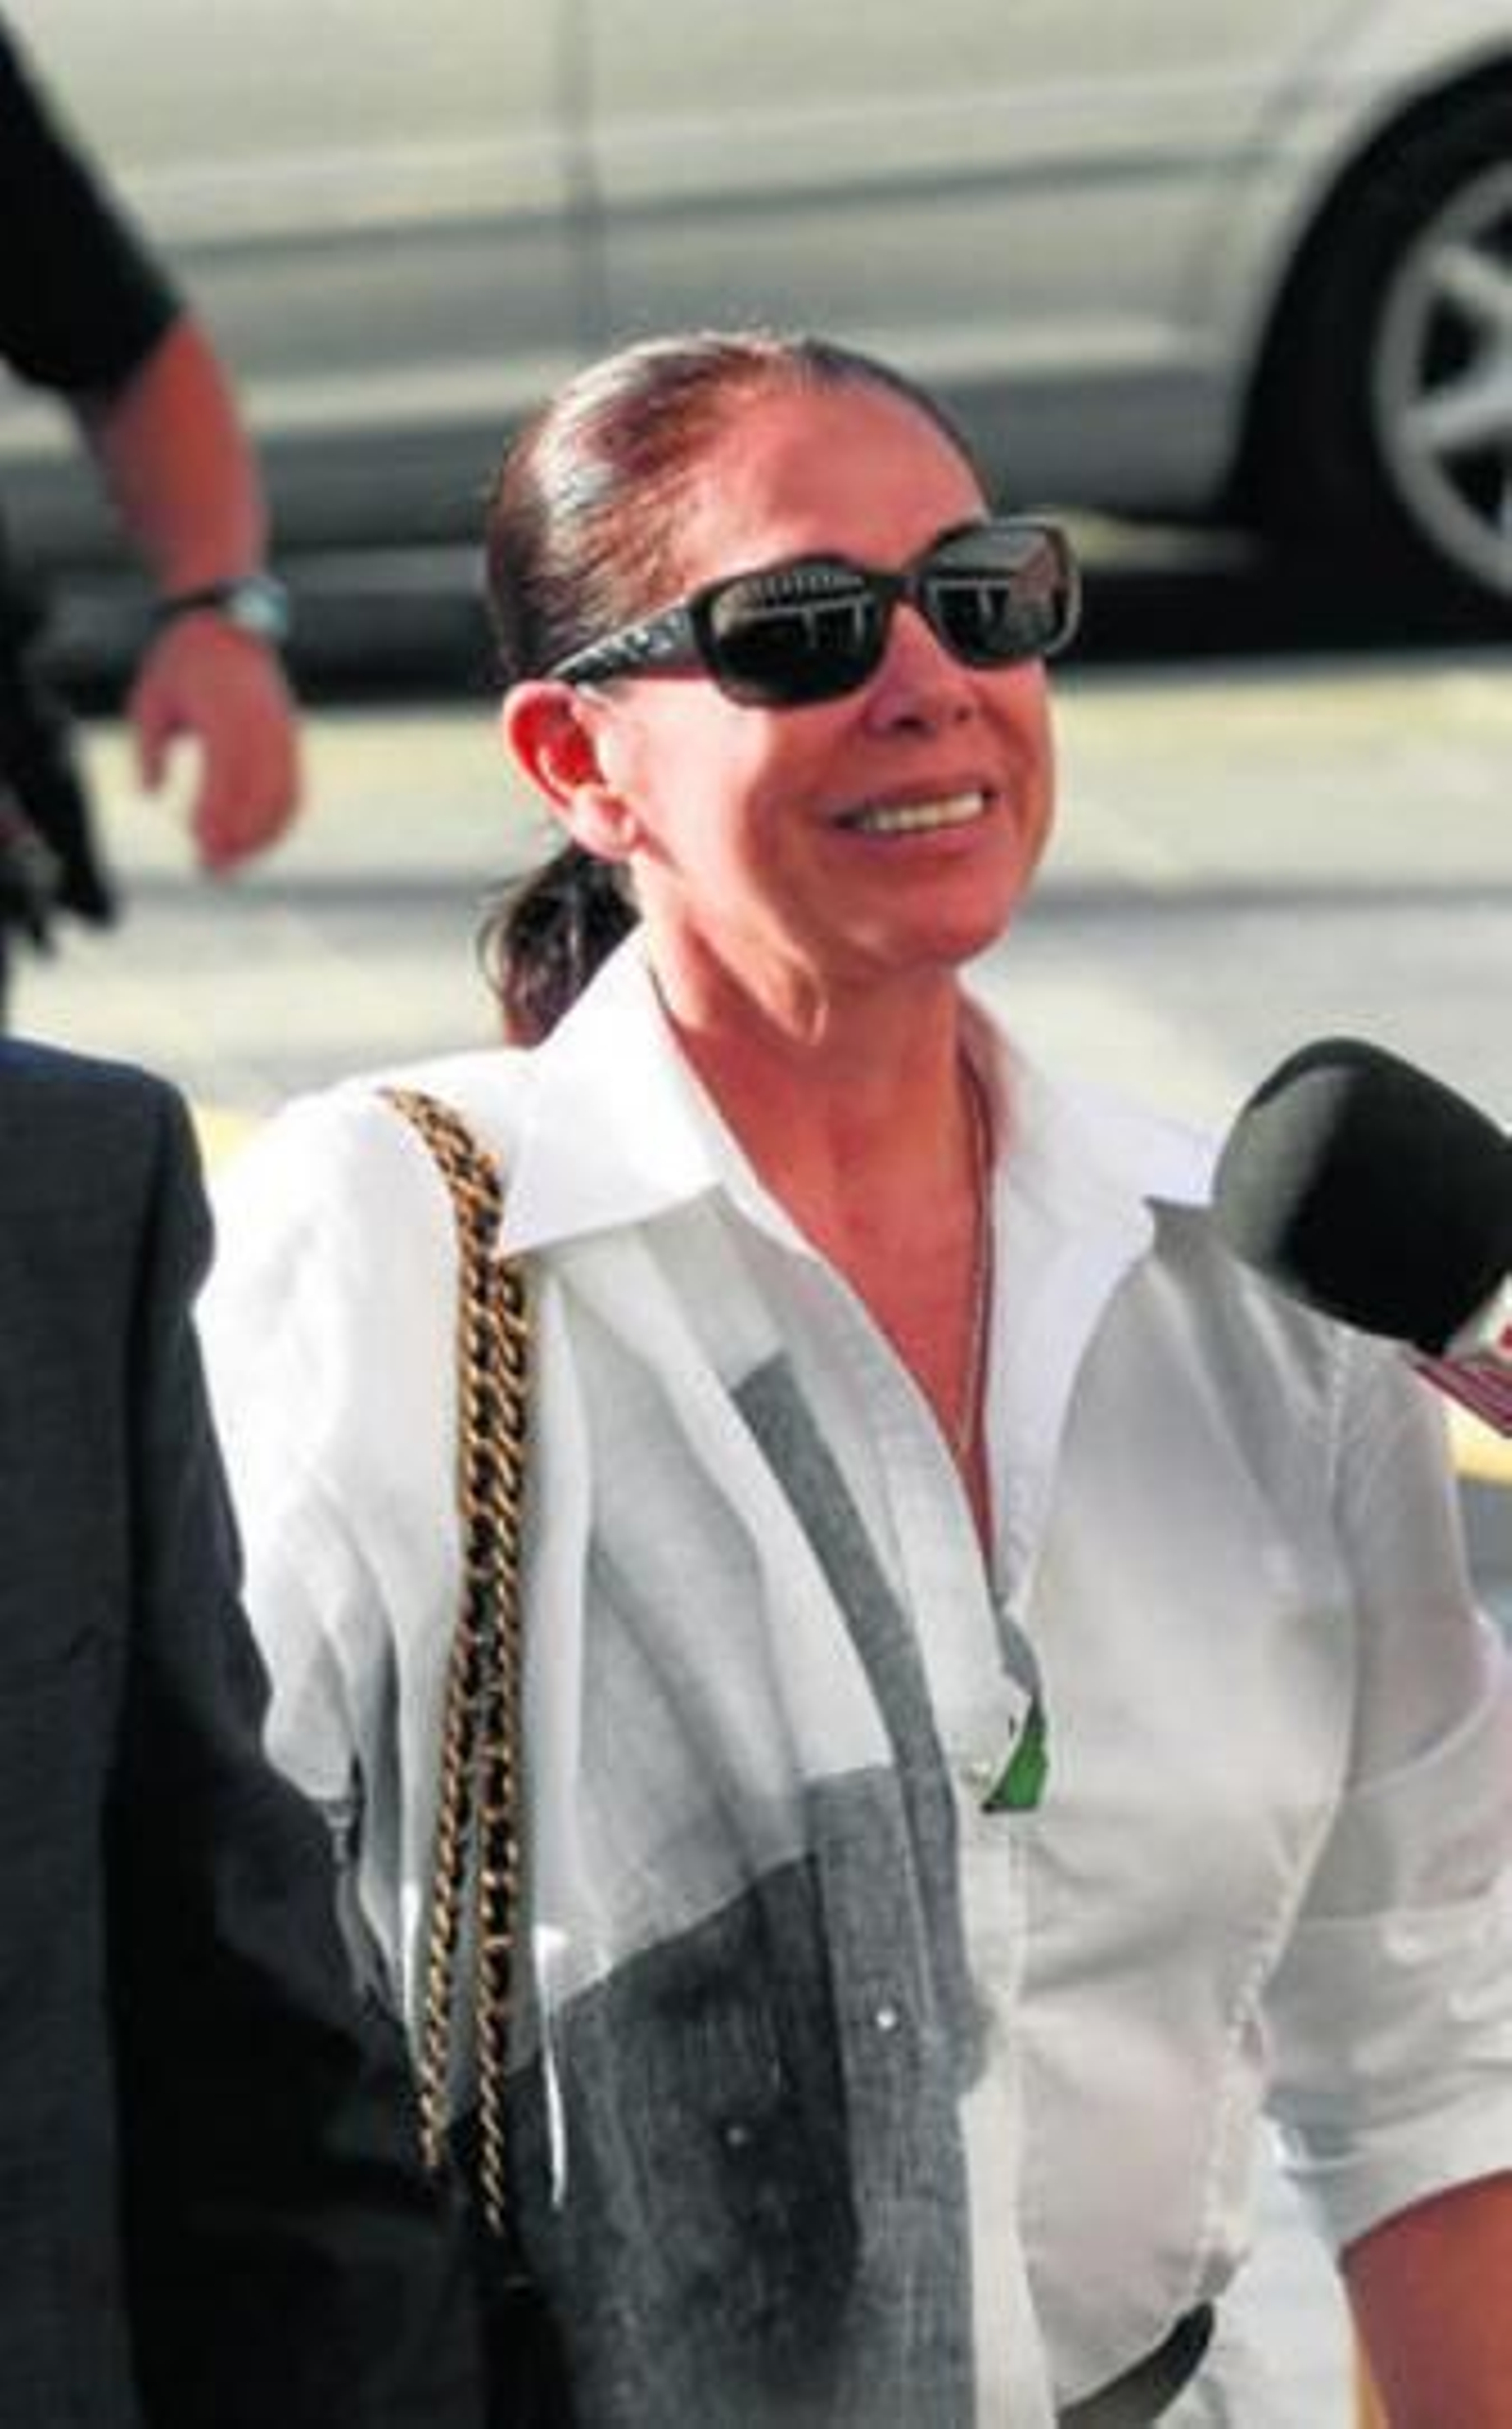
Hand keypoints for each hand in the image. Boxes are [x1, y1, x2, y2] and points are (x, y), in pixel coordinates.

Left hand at [128, 613, 301, 872]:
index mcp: (224, 714)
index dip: (216, 818)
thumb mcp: (150, 702)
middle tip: (210, 870)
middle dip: (240, 840)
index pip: (227, 778)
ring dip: (262, 837)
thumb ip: (148, 749)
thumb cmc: (181, 663)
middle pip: (261, 796)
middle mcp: (260, 725)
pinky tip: (256, 841)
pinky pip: (293, 787)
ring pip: (283, 797)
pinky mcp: (290, 738)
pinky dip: (279, 820)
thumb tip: (151, 793)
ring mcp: (281, 731)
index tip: (198, 848)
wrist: (227, 621)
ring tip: (232, 863)